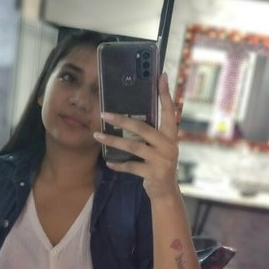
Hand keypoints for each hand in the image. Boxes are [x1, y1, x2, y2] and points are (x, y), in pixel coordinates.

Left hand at [93, 73, 178, 200]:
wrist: (166, 192)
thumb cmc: (159, 165)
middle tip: (104, 114)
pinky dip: (118, 164)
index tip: (161, 76)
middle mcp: (169, 145)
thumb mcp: (160, 147)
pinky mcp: (153, 173)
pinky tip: (108, 162)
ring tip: (97, 135)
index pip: (169, 111)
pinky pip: (131, 166)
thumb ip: (151, 133)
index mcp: (171, 135)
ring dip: (113, 141)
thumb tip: (130, 117)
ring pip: (133, 146)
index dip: (165, 94)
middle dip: (121, 120)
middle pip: (142, 128)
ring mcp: (162, 160)